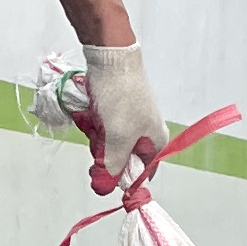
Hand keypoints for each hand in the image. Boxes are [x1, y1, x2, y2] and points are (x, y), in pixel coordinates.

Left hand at [80, 42, 166, 196]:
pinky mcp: (117, 110)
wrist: (111, 58)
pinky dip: (95, 125)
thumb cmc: (121, 96)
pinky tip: (91, 114)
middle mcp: (146, 133)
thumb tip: (105, 187)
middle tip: (97, 140)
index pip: (141, 174)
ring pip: (110, 143)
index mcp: (155, 142)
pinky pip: (103, 128)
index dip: (122, 179)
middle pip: (122, 159)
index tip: (103, 178)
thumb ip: (112, 165)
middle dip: (105, 153)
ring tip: (95, 121)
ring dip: (98, 137)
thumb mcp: (117, 137)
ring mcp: (131, 121)